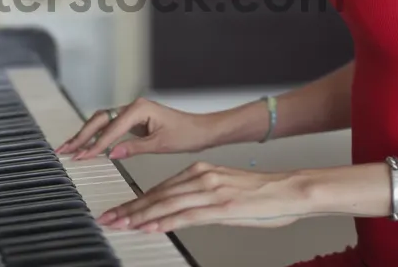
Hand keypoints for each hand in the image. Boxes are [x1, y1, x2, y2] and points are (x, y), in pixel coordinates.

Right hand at [55, 97, 219, 159]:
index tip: (82, 156)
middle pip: (100, 120)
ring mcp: (132, 112)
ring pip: (102, 121)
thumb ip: (134, 147)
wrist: (200, 130)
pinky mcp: (133, 120)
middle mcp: (133, 107)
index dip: (95, 144)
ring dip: (86, 134)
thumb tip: (111, 153)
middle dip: (81, 135)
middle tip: (65, 150)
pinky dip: (97, 135)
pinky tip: (88, 146)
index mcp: (139, 109)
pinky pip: (110, 126)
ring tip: (70, 148)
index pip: (111, 128)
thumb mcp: (160, 144)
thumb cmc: (186, 134)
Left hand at [95, 161, 314, 232]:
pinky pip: (187, 214)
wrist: (290, 190)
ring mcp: (210, 191)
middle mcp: (201, 177)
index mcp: (201, 171)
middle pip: (157, 195)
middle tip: (107, 218)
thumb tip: (182, 212)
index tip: (118, 211)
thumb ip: (202, 199)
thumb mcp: (226, 191)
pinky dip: (166, 221)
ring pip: (167, 204)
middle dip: (129, 209)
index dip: (136, 201)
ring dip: (140, 216)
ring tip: (120, 224)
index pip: (160, 188)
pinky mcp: (221, 206)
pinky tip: (150, 227)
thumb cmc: (262, 195)